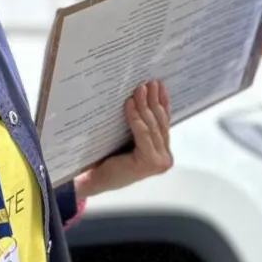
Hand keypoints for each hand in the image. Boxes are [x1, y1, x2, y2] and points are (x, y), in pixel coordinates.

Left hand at [72, 81, 172, 199]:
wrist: (96, 179)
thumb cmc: (110, 160)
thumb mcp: (131, 139)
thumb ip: (142, 126)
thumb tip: (145, 95)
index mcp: (163, 152)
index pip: (164, 123)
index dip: (163, 103)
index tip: (159, 85)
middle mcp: (165, 159)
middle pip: (160, 123)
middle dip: (154, 100)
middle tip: (150, 82)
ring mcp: (160, 162)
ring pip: (152, 126)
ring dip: (145, 105)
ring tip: (140, 88)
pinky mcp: (150, 162)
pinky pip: (143, 133)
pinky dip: (136, 117)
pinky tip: (130, 103)